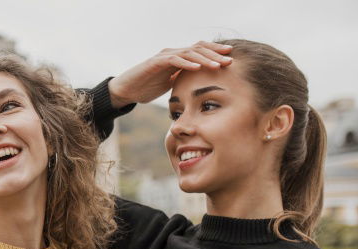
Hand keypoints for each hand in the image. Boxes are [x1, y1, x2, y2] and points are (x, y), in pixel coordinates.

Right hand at [108, 41, 233, 106]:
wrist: (126, 90)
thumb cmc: (147, 87)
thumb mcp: (171, 84)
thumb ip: (183, 80)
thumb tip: (199, 85)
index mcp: (178, 58)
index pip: (200, 51)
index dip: (216, 53)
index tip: (231, 59)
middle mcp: (173, 53)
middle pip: (198, 48)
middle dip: (216, 54)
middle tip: (230, 61)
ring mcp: (164, 56)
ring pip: (189, 52)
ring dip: (205, 59)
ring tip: (218, 65)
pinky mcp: (155, 62)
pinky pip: (174, 59)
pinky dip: (186, 63)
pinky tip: (197, 68)